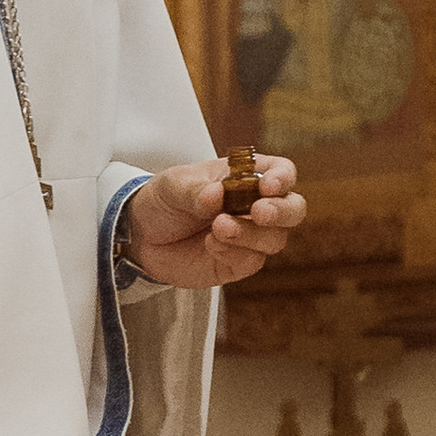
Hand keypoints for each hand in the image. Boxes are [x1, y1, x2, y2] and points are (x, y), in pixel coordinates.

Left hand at [123, 156, 304, 291]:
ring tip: (219, 227)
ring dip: (251, 234)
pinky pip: (251, 261)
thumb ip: (195, 190)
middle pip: (293, 209)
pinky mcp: (238, 262)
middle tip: (259, 213)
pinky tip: (210, 244)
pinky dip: (234, 252)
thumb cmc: (165, 200)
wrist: (142, 235)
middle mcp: (255, 206)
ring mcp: (250, 236)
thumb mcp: (173, 186)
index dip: (282, 179)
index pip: (282, 173)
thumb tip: (216, 195)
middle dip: (281, 212)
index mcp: (247, 176)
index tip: (267, 186)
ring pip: (275, 239)